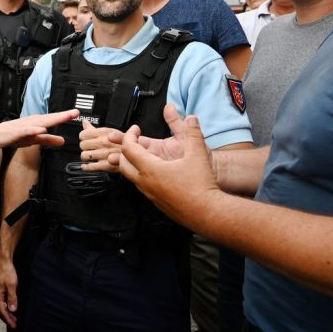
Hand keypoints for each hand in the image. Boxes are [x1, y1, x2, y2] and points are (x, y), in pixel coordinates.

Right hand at [0, 110, 78, 148]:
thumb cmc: (13, 136)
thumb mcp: (34, 139)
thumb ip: (48, 140)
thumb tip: (63, 141)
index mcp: (37, 122)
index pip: (53, 119)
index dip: (65, 116)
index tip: (77, 113)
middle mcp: (32, 121)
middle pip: (50, 118)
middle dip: (62, 115)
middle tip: (75, 112)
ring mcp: (24, 126)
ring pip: (40, 122)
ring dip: (52, 119)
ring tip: (63, 117)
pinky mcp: (16, 132)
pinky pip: (27, 130)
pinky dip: (35, 129)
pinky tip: (42, 129)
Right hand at [0, 257, 19, 328]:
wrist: (3, 261)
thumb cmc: (7, 272)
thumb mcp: (12, 285)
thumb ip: (12, 298)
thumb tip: (12, 310)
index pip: (2, 311)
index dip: (8, 319)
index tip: (13, 325)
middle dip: (6, 318)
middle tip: (14, 324)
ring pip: (0, 306)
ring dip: (6, 313)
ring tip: (13, 318)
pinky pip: (1, 301)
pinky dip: (6, 307)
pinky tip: (10, 307)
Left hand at [78, 120, 122, 171]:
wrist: (139, 152)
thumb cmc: (127, 142)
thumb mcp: (112, 131)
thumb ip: (96, 128)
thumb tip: (85, 123)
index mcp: (104, 133)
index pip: (83, 134)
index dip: (83, 136)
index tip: (85, 138)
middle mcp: (103, 143)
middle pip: (82, 145)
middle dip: (85, 146)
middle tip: (89, 147)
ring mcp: (104, 155)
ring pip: (84, 156)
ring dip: (87, 156)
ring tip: (90, 155)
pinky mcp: (106, 166)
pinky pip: (90, 167)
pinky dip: (87, 167)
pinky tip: (86, 166)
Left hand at [118, 105, 221, 226]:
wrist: (208, 213)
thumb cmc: (201, 186)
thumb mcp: (198, 154)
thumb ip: (193, 133)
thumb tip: (192, 118)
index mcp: (151, 169)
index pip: (128, 149)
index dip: (129, 135)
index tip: (135, 129)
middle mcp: (146, 183)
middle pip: (124, 165)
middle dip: (125, 150)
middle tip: (133, 141)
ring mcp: (150, 194)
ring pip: (132, 178)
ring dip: (133, 164)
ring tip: (143, 155)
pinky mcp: (157, 203)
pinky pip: (143, 188)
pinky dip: (143, 177)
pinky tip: (156, 174)